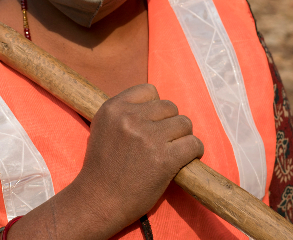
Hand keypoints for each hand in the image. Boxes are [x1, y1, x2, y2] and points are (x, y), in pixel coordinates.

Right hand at [69, 85, 202, 233]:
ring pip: (184, 123)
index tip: (151, 125)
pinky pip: (194, 144)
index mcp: (113, 108)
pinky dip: (194, 152)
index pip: (149, 91)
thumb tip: (155, 106)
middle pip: (169, 107)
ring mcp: (148, 137)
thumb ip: (124, 114)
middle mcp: (130, 118)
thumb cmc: (102, 168)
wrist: (98, 201)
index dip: (154, 109)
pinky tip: (184, 161)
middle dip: (170, 124)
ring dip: (182, 138)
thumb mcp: (103, 128)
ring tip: (173, 152)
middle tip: (163, 142)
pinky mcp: (164, 158)